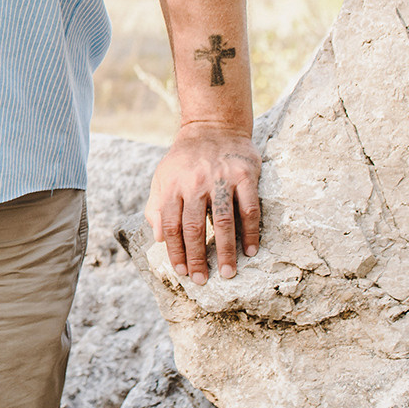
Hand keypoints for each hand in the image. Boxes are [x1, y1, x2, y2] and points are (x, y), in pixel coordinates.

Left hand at [146, 123, 261, 284]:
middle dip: (197, 257)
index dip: (175, 251)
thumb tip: (158, 238)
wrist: (213, 126)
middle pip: (194, 227)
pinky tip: (251, 250)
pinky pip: (249, 209)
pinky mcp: (245, 176)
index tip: (180, 272)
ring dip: (226, 250)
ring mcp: (221, 180)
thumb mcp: (162, 177)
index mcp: (172, 186)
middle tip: (202, 281)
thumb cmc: (185, 159)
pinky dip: (251, 232)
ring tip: (228, 272)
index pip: (170, 225)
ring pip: (222, 221)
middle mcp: (194, 184)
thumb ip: (157, 206)